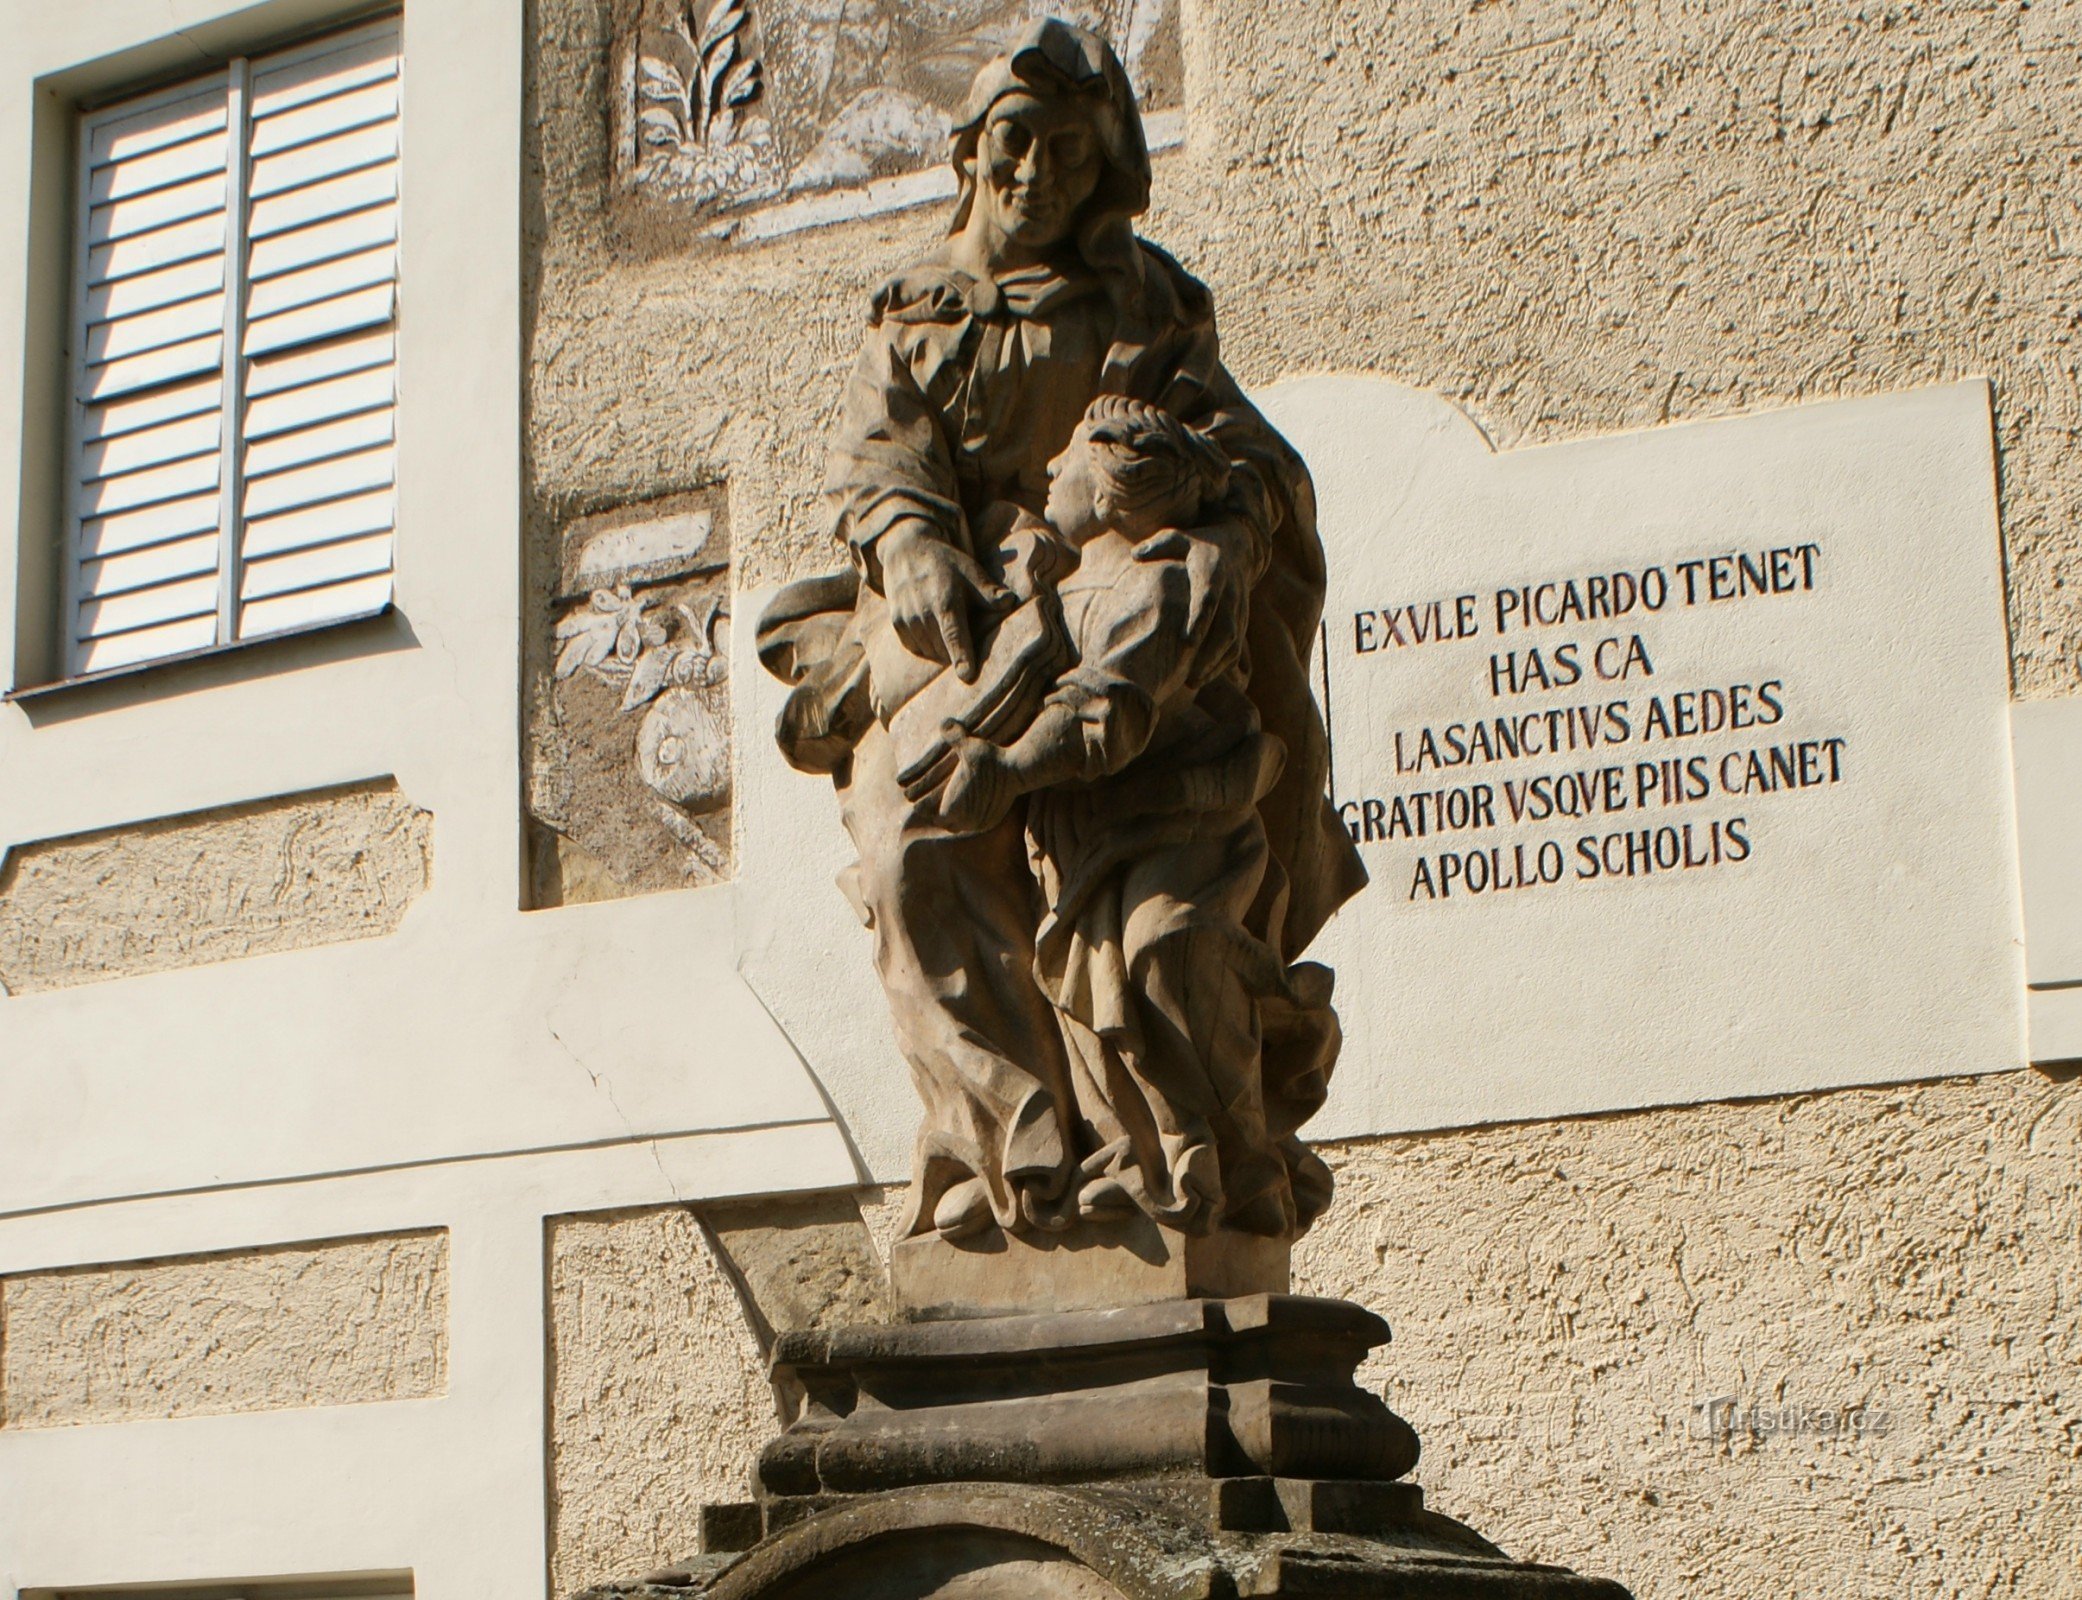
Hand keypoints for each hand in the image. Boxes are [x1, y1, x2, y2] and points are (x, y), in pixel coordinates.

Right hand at [879, 521, 1011, 682]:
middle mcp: (923, 613)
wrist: (906, 551)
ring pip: (930, 651)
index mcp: (945, 601)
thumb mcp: (970, 571)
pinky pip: (916, 648)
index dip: (961, 656)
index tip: (966, 676)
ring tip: (950, 630)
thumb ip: (989, 591)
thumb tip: (1010, 601)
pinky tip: (934, 631)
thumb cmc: (945, 563)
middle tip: (968, 640)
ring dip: (942, 650)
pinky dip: (927, 646)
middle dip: (957, 653)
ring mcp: (906, 619)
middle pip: (943, 649)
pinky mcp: (896, 623)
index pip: (953, 635)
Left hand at [936, 733, 1018, 833]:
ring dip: (958, 816)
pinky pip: (976, 824)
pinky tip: (971, 804)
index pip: (931, 816)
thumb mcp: (970, 746)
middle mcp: (965, 822)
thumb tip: (944, 722)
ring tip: (956, 801)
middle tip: (939, 799)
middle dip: (942, 814)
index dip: (927, 808)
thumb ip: (954, 735)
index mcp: (952, 810)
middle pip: (946, 823)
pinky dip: (971, 817)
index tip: (926, 797)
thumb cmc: (991, 759)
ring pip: (962, 825)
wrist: (1018, 771)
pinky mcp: (992, 822)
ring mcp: (980, 823)